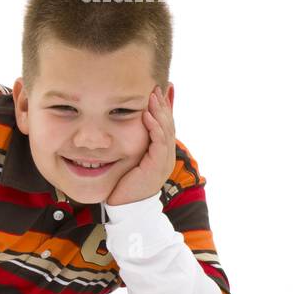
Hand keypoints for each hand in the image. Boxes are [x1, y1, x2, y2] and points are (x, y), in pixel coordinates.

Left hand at [106, 85, 176, 206]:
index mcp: (161, 152)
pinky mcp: (157, 166)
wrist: (126, 207)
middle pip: (168, 124)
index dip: (163, 107)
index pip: (165, 124)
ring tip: (152, 95)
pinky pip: (158, 142)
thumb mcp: (130, 158)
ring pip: (166, 130)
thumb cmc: (124, 183)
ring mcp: (164, 160)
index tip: (158, 89)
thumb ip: (132, 143)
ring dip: (159, 111)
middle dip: (162, 104)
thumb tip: (124, 128)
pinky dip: (154, 127)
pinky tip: (147, 115)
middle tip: (157, 86)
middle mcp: (166, 155)